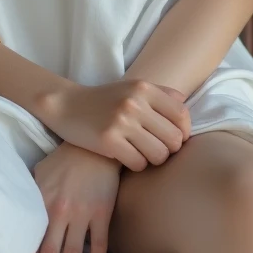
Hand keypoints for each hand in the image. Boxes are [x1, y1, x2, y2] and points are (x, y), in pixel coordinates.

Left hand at [28, 141, 121, 252]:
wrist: (95, 146)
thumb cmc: (65, 159)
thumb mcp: (41, 171)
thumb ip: (30, 191)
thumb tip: (18, 207)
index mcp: (43, 200)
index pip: (33, 237)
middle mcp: (61, 210)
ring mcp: (83, 213)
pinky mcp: (102, 214)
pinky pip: (99, 246)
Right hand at [39, 79, 190, 171]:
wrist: (67, 105)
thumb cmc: (105, 100)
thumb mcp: (132, 88)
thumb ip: (161, 94)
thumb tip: (186, 107)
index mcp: (144, 87)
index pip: (182, 115)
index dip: (183, 132)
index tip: (173, 138)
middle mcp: (135, 102)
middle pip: (174, 139)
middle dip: (168, 149)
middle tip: (155, 148)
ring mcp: (121, 121)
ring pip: (159, 155)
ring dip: (152, 159)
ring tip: (141, 152)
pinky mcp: (108, 140)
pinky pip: (139, 164)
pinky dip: (136, 165)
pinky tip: (126, 156)